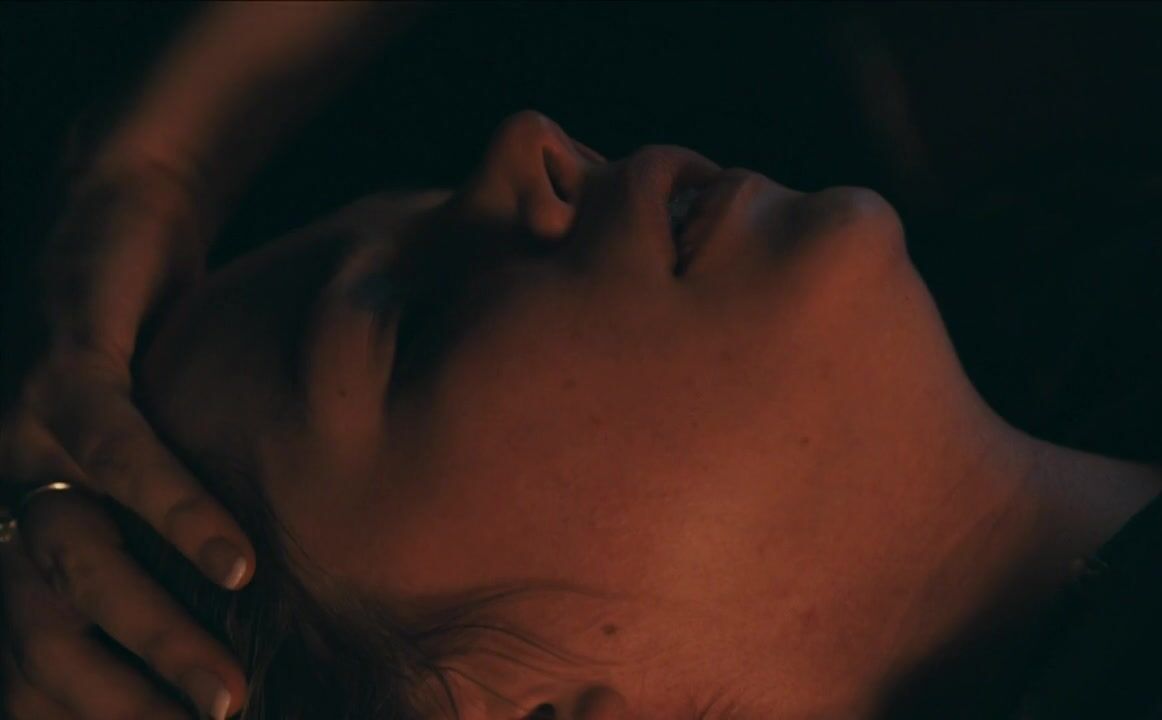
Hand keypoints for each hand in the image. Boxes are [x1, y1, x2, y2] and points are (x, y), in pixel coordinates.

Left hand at [0, 155, 252, 718]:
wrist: (114, 223)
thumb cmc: (148, 355)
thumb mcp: (154, 452)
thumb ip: (168, 529)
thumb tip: (238, 610)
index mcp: (21, 523)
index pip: (32, 656)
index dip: (89, 713)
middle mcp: (7, 491)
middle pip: (43, 635)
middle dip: (122, 702)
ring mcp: (25, 434)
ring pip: (78, 562)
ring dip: (155, 633)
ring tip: (226, 692)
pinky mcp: (65, 370)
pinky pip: (120, 456)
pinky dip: (178, 515)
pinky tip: (236, 563)